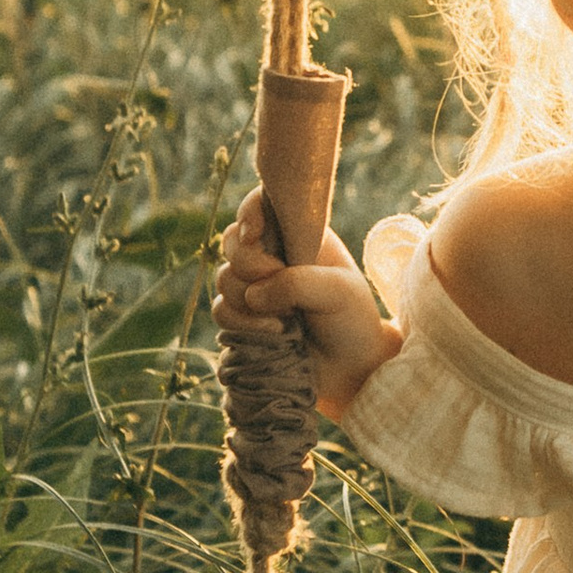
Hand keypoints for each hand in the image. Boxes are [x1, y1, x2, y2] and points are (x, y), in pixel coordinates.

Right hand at [214, 191, 400, 415]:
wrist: (350, 368)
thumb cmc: (352, 320)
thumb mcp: (339, 291)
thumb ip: (296, 282)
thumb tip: (255, 294)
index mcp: (297, 235)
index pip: (260, 204)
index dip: (249, 213)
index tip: (256, 235)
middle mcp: (271, 255)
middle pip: (232, 242)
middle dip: (251, 266)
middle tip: (281, 282)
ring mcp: (254, 286)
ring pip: (224, 279)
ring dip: (251, 302)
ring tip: (288, 319)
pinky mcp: (242, 318)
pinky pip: (221, 311)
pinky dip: (243, 324)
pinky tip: (275, 334)